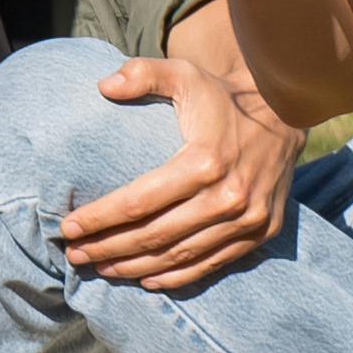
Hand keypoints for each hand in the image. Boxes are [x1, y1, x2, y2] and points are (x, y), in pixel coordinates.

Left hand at [57, 52, 298, 291]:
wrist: (285, 113)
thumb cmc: (222, 96)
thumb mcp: (185, 74)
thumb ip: (143, 74)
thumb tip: (103, 86)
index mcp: (204, 160)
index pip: (138, 201)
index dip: (99, 218)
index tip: (68, 227)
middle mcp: (228, 196)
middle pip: (154, 235)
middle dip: (108, 247)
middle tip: (75, 254)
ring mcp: (247, 219)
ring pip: (180, 256)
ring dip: (135, 267)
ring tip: (101, 267)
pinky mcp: (261, 233)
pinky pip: (212, 264)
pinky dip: (177, 276)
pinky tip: (146, 278)